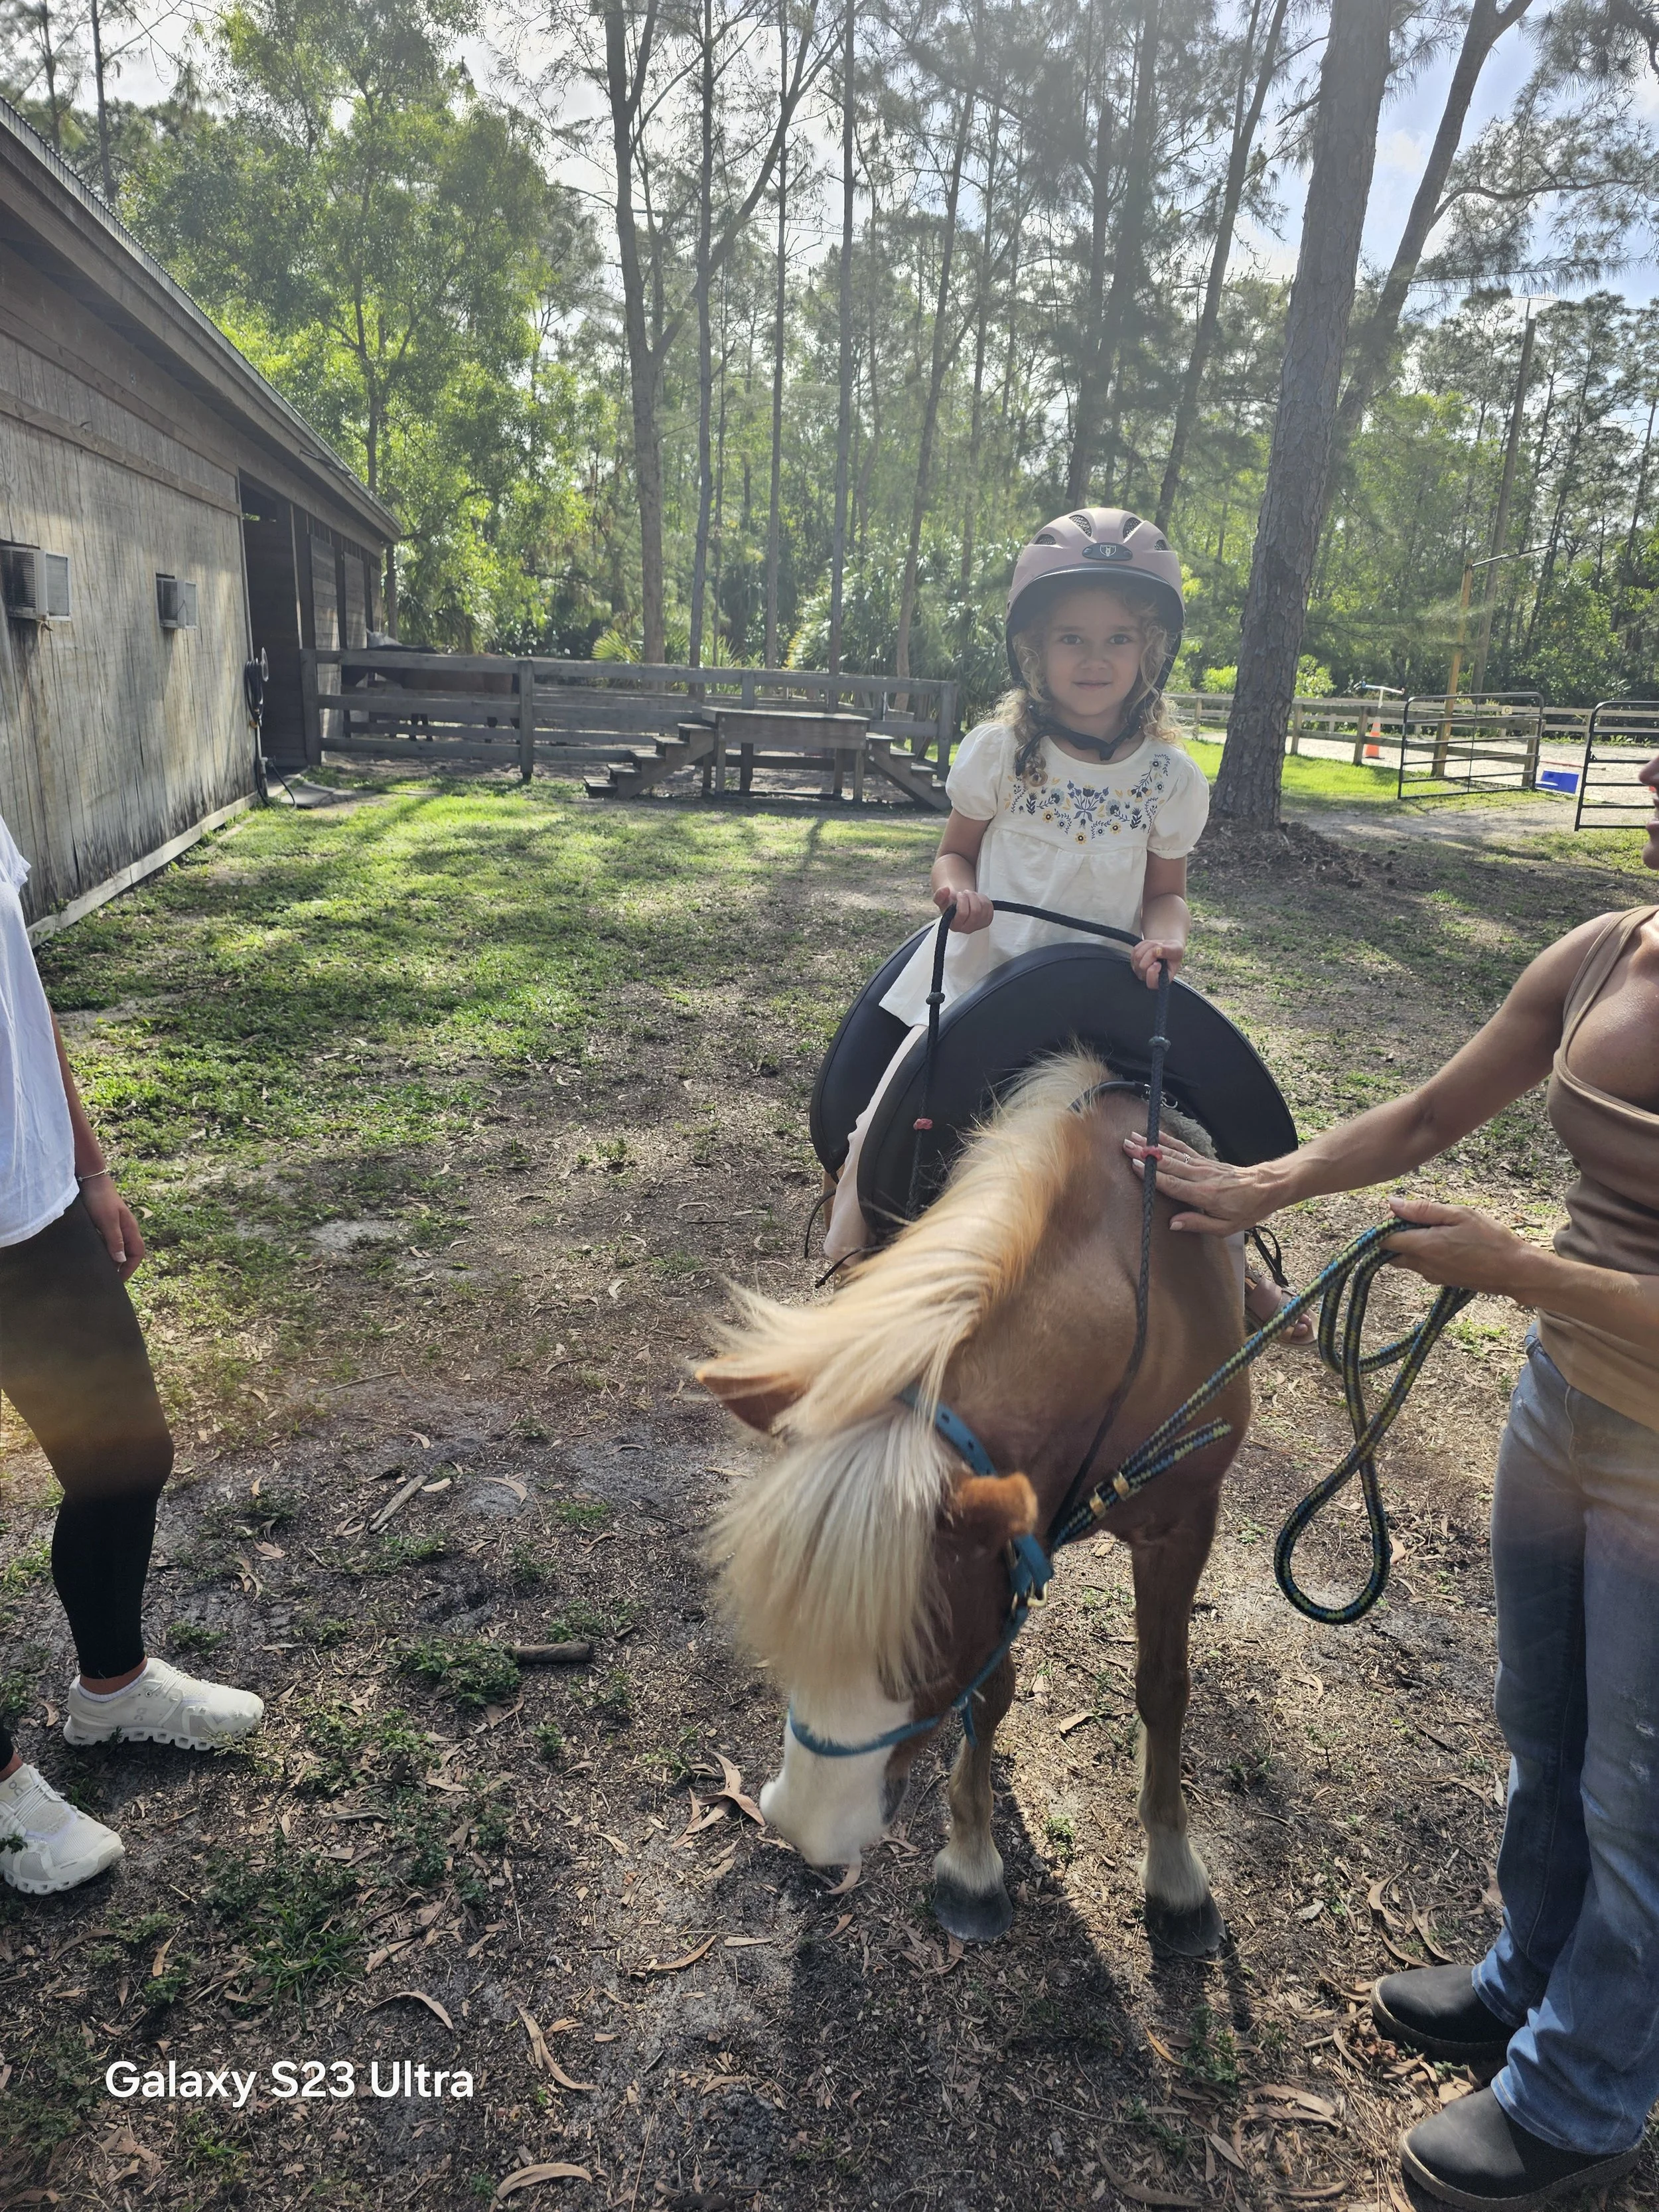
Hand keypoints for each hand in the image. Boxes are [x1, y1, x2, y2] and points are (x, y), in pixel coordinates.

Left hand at [80, 1173, 145, 1279]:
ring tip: (100, 1269)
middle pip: (129, 1252)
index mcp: (130, 1228)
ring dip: (112, 1259)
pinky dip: (104, 1250)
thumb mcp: (107, 1221)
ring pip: (118, 1247)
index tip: (118, 1280)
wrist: (90, 1180)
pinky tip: (94, 1253)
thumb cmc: (100, 1199)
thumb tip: (121, 1260)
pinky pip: (109, 1241)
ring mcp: (116, 1226)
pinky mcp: (105, 1223)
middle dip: (122, 1266)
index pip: (137, 1253)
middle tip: (109, 1278)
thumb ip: (115, 1240)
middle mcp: (125, 1229)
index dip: (130, 1268)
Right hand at [935, 884, 993, 932]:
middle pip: (975, 911)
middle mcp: (967, 929)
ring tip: (970, 895)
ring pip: (984, 907)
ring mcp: (979, 926)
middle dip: (971, 897)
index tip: (959, 894)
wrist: (959, 905)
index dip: (962, 900)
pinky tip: (976, 899)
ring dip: (977, 897)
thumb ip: (939, 895)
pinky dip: (984, 899)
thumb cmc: (950, 904)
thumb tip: (945, 889)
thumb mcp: (941, 900)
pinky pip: (989, 907)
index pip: (963, 913)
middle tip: (966, 892)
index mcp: (955, 926)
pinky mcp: (987, 921)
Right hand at [1122, 1132, 1280, 1234]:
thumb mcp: (1226, 1227)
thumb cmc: (1248, 1209)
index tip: (1135, 1165)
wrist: (1268, 1186)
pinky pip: (1184, 1150)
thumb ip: (1198, 1224)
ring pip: (1173, 1154)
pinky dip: (1169, 1141)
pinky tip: (1156, 1135)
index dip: (1153, 1174)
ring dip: (1152, 1145)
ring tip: (1134, 1138)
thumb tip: (1173, 1223)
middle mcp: (1201, 1177)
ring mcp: (1203, 1166)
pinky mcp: (1206, 1161)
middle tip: (1126, 1146)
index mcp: (1204, 1195)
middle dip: (1146, 1154)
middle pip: (1168, 1164)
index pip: (1172, 1183)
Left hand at [1131, 937, 1183, 987]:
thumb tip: (1158, 951)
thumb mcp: (1178, 950)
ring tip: (1157, 947)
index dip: (1152, 972)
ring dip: (1148, 947)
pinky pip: (1135, 950)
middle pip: (1142, 966)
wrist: (1167, 947)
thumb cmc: (1174, 952)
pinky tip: (1151, 947)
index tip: (1158, 963)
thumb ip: (1170, 951)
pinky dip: (1143, 945)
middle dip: (1152, 953)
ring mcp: (1139, 970)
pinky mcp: (1134, 961)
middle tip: (1160, 950)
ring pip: (1138, 956)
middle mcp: (1148, 978)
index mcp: (1162, 980)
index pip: (1151, 983)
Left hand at [1383, 1197, 1531, 1294]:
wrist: (1515, 1271)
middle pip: (1390, 1251)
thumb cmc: (1490, 1240)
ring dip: (1411, 1243)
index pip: (1382, 1240)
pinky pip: (1422, 1265)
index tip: (1402, 1212)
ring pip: (1405, 1259)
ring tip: (1438, 1228)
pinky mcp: (1441, 1280)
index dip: (1384, 1224)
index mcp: (1423, 1247)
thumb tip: (1391, 1203)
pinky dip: (1425, 1252)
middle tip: (1420, 1218)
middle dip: (1396, 1234)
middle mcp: (1422, 1265)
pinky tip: (1448, 1241)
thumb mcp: (1459, 1215)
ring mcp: (1431, 1275)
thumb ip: (1422, 1210)